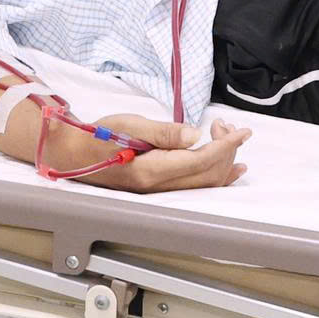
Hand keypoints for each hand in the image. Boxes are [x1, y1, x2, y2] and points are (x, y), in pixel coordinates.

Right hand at [79, 114, 251, 192]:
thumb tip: (195, 135)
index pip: (201, 161)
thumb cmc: (99, 137)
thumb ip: (164, 132)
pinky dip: (217, 176)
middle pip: (207, 175)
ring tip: (230, 139)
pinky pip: (195, 188)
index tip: (243, 131)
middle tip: (225, 126)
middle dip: (226, 149)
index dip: (226, 146)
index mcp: (151, 170)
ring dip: (223, 161)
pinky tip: (232, 168)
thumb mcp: (132, 125)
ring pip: (204, 184)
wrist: (75, 154)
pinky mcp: (158, 189)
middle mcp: (157, 187)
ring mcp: (158, 191)